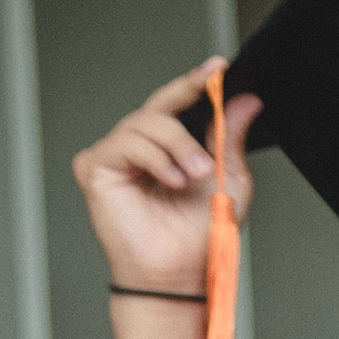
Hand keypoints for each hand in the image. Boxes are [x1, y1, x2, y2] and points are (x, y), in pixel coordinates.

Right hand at [73, 63, 247, 338]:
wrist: (181, 271)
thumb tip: (245, 100)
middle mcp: (138, 144)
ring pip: (144, 123)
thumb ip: (230, 137)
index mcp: (168, 144)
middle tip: (209, 160)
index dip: (196, 82)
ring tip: (192, 179)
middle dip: (188, 124)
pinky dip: (153, 159)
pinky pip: (124, 143)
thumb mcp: (228, 178)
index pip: (178, 103)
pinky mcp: (94, 166)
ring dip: (176, 149)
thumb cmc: (199, 233)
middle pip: (160, 107)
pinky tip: (169, 182)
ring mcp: (114, 154)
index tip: (218, 67)